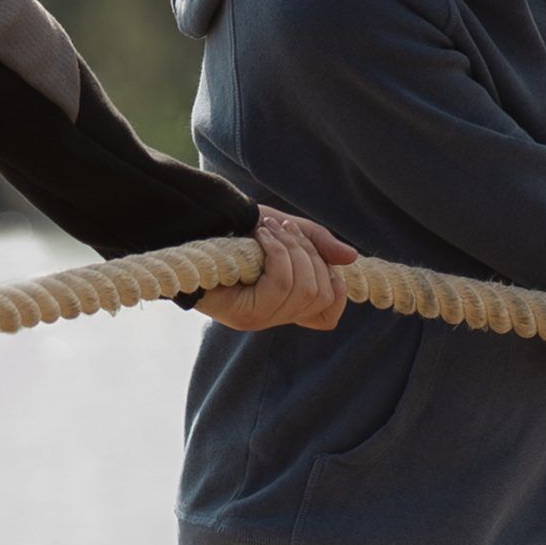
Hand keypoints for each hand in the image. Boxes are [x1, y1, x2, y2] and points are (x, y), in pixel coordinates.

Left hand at [196, 208, 355, 331]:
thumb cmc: (236, 229)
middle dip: (309, 253)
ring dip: (290, 249)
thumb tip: (351, 258)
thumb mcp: (286, 231)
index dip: (336, 290)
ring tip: (268, 229)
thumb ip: (318, 244)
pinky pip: (281, 283)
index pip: (327, 317)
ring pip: (303, 289)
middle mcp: (273, 316)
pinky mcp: (244, 315)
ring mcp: (259, 319)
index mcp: (284, 303)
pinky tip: (259, 236)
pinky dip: (276, 252)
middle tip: (283, 229)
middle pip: (320, 295)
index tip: (320, 257)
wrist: (194, 225)